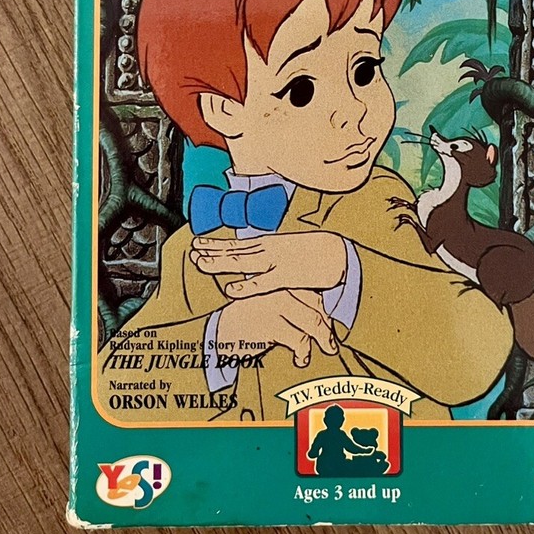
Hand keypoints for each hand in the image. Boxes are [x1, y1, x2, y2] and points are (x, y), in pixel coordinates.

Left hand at [191, 231, 347, 297]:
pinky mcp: (287, 276)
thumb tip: (260, 262)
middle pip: (235, 250)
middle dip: (212, 251)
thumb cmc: (317, 255)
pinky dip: (246, 286)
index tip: (197, 243)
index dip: (216, 244)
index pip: (237, 243)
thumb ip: (273, 258)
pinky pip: (263, 283)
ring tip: (199, 263)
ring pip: (242, 262)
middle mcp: (269, 249)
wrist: (341, 253)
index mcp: (270, 244)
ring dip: (220, 263)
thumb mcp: (291, 253)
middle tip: (192, 251)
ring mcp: (277, 261)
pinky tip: (229, 290)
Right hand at [217, 290, 337, 367]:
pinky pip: (299, 340)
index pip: (313, 294)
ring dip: (323, 339)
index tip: (331, 326)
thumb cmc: (245, 320)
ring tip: (328, 349)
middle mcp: (279, 288)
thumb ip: (289, 304)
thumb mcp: (267, 304)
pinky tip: (300, 359)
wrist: (216, 332)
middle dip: (327, 327)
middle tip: (331, 343)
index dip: (326, 312)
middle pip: (316, 307)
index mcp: (279, 281)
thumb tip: (321, 316)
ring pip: (313, 322)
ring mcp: (276, 305)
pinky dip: (303, 352)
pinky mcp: (271, 324)